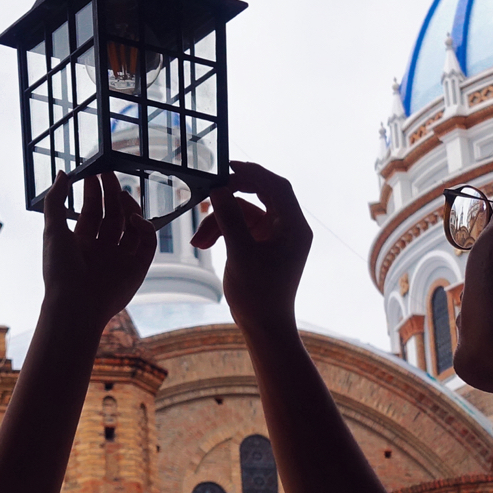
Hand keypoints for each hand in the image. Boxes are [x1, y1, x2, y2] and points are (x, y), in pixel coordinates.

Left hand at [41, 172, 156, 335]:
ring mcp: (121, 257)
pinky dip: (145, 227)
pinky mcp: (138, 268)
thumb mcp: (53, 230)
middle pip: (112, 215)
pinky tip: (134, 219)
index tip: (96, 171)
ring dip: (128, 207)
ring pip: (131, 226)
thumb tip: (61, 173)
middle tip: (111, 172)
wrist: (75, 304)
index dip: (94, 191)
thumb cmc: (60, 270)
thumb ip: (55, 201)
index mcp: (81, 242)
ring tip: (122, 193)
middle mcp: (102, 249)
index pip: (92, 210)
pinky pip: (147, 242)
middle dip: (112, 193)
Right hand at [191, 161, 311, 339]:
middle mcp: (288, 228)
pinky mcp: (261, 245)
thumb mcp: (240, 254)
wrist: (264, 326)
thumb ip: (230, 218)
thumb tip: (219, 189)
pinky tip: (204, 243)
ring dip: (219, 221)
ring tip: (199, 241)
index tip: (228, 166)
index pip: (277, 187)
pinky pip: (240, 227)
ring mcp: (274, 236)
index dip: (254, 172)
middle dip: (232, 196)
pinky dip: (222, 232)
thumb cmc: (259, 294)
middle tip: (209, 193)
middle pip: (261, 195)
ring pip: (244, 213)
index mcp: (294, 227)